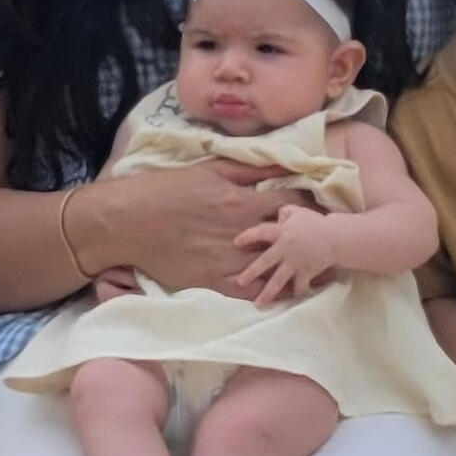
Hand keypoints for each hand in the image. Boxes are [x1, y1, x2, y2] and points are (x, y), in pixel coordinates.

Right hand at [96, 162, 317, 298]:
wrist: (128, 222)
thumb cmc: (165, 190)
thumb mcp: (208, 170)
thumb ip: (248, 168)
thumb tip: (283, 161)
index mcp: (241, 203)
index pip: (291, 205)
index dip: (311, 207)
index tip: (323, 209)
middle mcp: (241, 235)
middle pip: (290, 241)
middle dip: (311, 242)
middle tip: (327, 243)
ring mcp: (228, 262)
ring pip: (276, 270)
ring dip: (300, 270)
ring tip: (320, 272)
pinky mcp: (212, 283)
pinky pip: (250, 292)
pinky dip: (271, 293)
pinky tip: (286, 293)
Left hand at [232, 204, 338, 305]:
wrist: (336, 237)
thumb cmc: (314, 223)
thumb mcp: (297, 211)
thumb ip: (283, 213)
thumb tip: (276, 218)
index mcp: (281, 232)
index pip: (260, 233)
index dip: (247, 237)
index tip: (236, 243)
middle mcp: (285, 250)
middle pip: (265, 262)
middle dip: (251, 273)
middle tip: (240, 282)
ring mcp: (295, 263)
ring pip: (278, 280)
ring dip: (268, 293)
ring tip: (258, 304)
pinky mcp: (306, 272)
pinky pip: (299, 286)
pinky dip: (295, 293)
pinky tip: (289, 301)